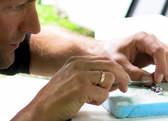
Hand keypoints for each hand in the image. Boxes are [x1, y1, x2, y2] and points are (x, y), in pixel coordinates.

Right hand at [13, 56, 129, 120]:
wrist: (42, 108)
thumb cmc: (58, 96)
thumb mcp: (73, 77)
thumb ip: (90, 74)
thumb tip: (113, 79)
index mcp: (76, 60)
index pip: (105, 59)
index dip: (117, 69)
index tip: (122, 78)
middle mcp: (78, 64)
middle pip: (110, 65)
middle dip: (122, 76)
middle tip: (125, 87)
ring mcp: (79, 75)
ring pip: (109, 79)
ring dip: (105, 91)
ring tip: (92, 97)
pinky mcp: (81, 88)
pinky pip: (103, 95)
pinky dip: (99, 101)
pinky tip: (87, 102)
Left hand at [101, 31, 167, 84]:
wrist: (106, 50)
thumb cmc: (110, 53)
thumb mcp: (118, 63)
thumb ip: (132, 72)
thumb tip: (149, 80)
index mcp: (142, 38)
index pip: (159, 50)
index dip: (162, 65)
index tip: (157, 79)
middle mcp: (151, 39)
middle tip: (161, 81)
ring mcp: (154, 44)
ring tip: (166, 79)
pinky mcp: (155, 52)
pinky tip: (167, 76)